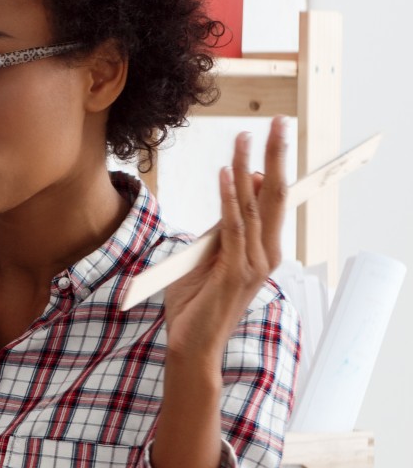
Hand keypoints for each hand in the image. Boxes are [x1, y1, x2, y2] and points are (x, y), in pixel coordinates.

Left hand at [163, 119, 288, 364]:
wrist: (190, 344)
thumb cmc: (195, 301)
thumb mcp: (206, 254)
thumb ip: (222, 226)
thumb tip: (239, 185)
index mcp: (262, 249)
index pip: (274, 198)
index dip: (277, 164)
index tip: (276, 132)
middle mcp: (266, 254)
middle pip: (274, 195)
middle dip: (276, 156)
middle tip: (277, 122)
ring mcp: (253, 264)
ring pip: (254, 206)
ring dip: (247, 168)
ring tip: (243, 138)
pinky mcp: (235, 272)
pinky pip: (233, 227)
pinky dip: (230, 199)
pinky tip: (227, 174)